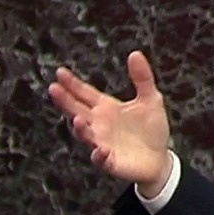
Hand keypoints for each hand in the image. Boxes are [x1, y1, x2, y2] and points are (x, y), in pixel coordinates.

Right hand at [48, 51, 172, 195]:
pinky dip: (99, 156)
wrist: (160, 159)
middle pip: (76, 110)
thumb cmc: (151, 129)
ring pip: (85, 135)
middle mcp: (99, 124)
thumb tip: (135, 53)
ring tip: (77, 119)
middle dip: (65, 101)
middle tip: (54, 89)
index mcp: (106, 108)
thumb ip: (142, 78)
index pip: (84, 93)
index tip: (60, 72)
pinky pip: (101, 160)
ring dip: (80, 128)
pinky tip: (100, 150)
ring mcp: (102, 143)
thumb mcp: (150, 99)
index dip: (72, 84)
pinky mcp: (110, 161)